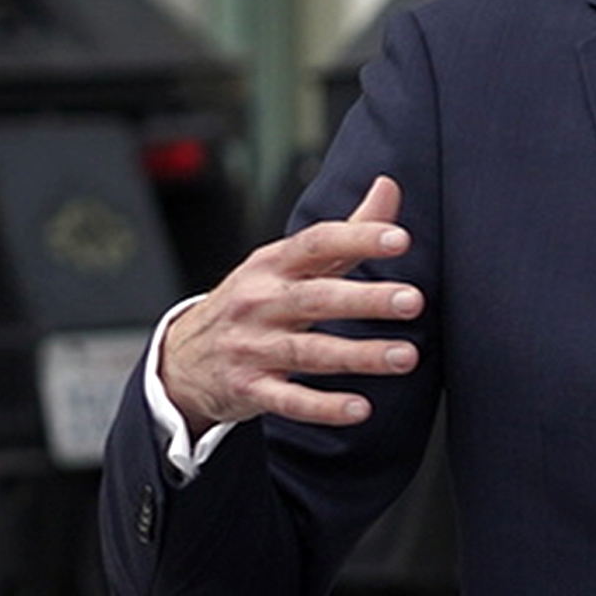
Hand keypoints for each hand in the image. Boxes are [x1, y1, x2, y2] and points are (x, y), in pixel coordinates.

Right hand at [160, 176, 423, 434]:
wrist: (182, 359)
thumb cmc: (253, 301)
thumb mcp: (288, 261)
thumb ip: (346, 230)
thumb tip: (389, 186)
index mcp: (273, 265)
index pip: (317, 244)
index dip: (358, 238)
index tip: (400, 239)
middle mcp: (260, 302)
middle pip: (318, 298)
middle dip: (367, 299)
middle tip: (413, 301)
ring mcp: (252, 347)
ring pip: (309, 352)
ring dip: (359, 355)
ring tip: (405, 356)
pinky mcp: (249, 389)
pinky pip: (289, 400)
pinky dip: (323, 407)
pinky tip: (360, 409)